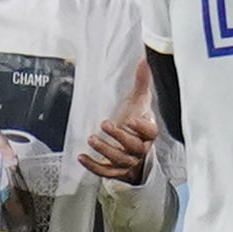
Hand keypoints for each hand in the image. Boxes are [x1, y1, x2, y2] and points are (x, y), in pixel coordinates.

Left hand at [77, 57, 160, 184]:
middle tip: (105, 124)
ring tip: (91, 139)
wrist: (134, 147)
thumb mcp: (138, 101)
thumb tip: (145, 59)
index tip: (131, 119)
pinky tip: (81, 157)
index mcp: (148, 132)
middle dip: (119, 137)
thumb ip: (142, 82)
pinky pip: (107, 172)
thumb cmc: (135, 120)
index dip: (142, 127)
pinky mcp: (117, 170)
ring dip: (105, 150)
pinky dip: (94, 166)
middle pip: (134, 147)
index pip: (151, 133)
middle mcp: (140, 149)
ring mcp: (129, 161)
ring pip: (120, 160)